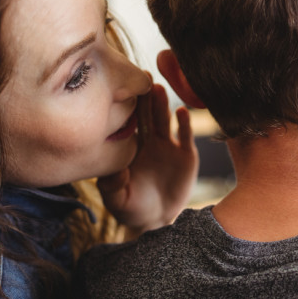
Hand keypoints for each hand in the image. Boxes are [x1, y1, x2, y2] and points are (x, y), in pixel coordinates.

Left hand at [98, 82, 198, 238]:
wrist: (157, 220)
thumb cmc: (131, 208)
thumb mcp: (117, 199)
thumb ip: (111, 185)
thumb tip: (114, 169)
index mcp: (130, 148)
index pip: (128, 123)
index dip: (126, 107)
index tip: (121, 89)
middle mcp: (148, 142)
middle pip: (146, 116)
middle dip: (144, 98)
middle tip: (142, 78)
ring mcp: (168, 146)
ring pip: (164, 121)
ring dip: (162, 105)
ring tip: (159, 89)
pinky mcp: (186, 154)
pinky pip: (185, 136)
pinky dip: (185, 124)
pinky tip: (182, 112)